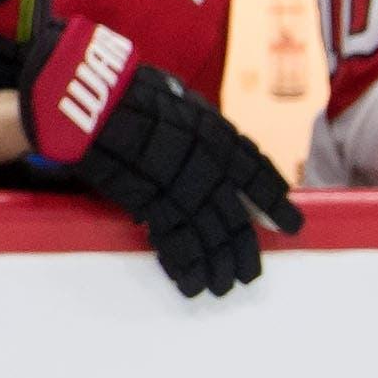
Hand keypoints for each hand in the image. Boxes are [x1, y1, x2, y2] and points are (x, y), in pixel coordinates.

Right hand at [20, 17, 302, 296]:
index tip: (292, 224)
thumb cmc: (123, 89)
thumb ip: (196, 125)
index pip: (255, 169)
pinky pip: (174, 240)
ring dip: (216, 264)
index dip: (274, 200)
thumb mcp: (174, 96)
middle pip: (233, 213)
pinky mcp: (148, 200)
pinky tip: (191, 284)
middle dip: (242, 247)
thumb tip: (213, 148)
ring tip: (222, 287)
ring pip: (209, 233)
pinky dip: (184, 265)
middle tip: (249, 274)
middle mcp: (205, 158)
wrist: (84, 93)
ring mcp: (178, 181)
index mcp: (213, 129)